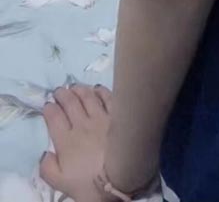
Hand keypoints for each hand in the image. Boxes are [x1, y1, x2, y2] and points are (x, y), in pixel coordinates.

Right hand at [40, 84, 116, 201]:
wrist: (122, 176)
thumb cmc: (91, 183)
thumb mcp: (62, 183)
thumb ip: (48, 169)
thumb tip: (44, 154)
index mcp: (66, 141)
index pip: (54, 118)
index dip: (49, 109)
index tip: (47, 105)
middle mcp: (82, 124)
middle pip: (70, 103)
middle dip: (62, 94)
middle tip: (59, 91)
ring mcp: (101, 117)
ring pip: (88, 97)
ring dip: (79, 89)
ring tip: (74, 87)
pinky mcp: (117, 115)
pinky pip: (107, 97)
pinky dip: (100, 91)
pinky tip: (97, 88)